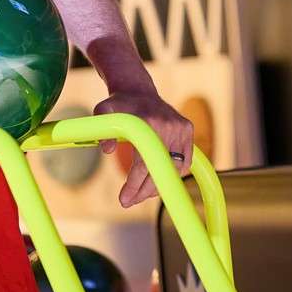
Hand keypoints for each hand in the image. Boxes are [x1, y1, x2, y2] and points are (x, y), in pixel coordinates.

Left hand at [93, 90, 193, 207]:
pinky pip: (185, 161)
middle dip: (145, 191)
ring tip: (142, 193)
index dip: (134, 186)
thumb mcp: (103, 112)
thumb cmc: (118, 105)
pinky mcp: (188, 129)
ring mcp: (182, 128)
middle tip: (129, 201)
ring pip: (175, 169)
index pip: (144, 164)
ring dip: (159, 185)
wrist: (137, 90)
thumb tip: (107, 150)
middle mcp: (169, 126)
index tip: (124, 200)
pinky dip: (173, 174)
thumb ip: (103, 130)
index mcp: (150, 123)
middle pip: (161, 170)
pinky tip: (158, 181)